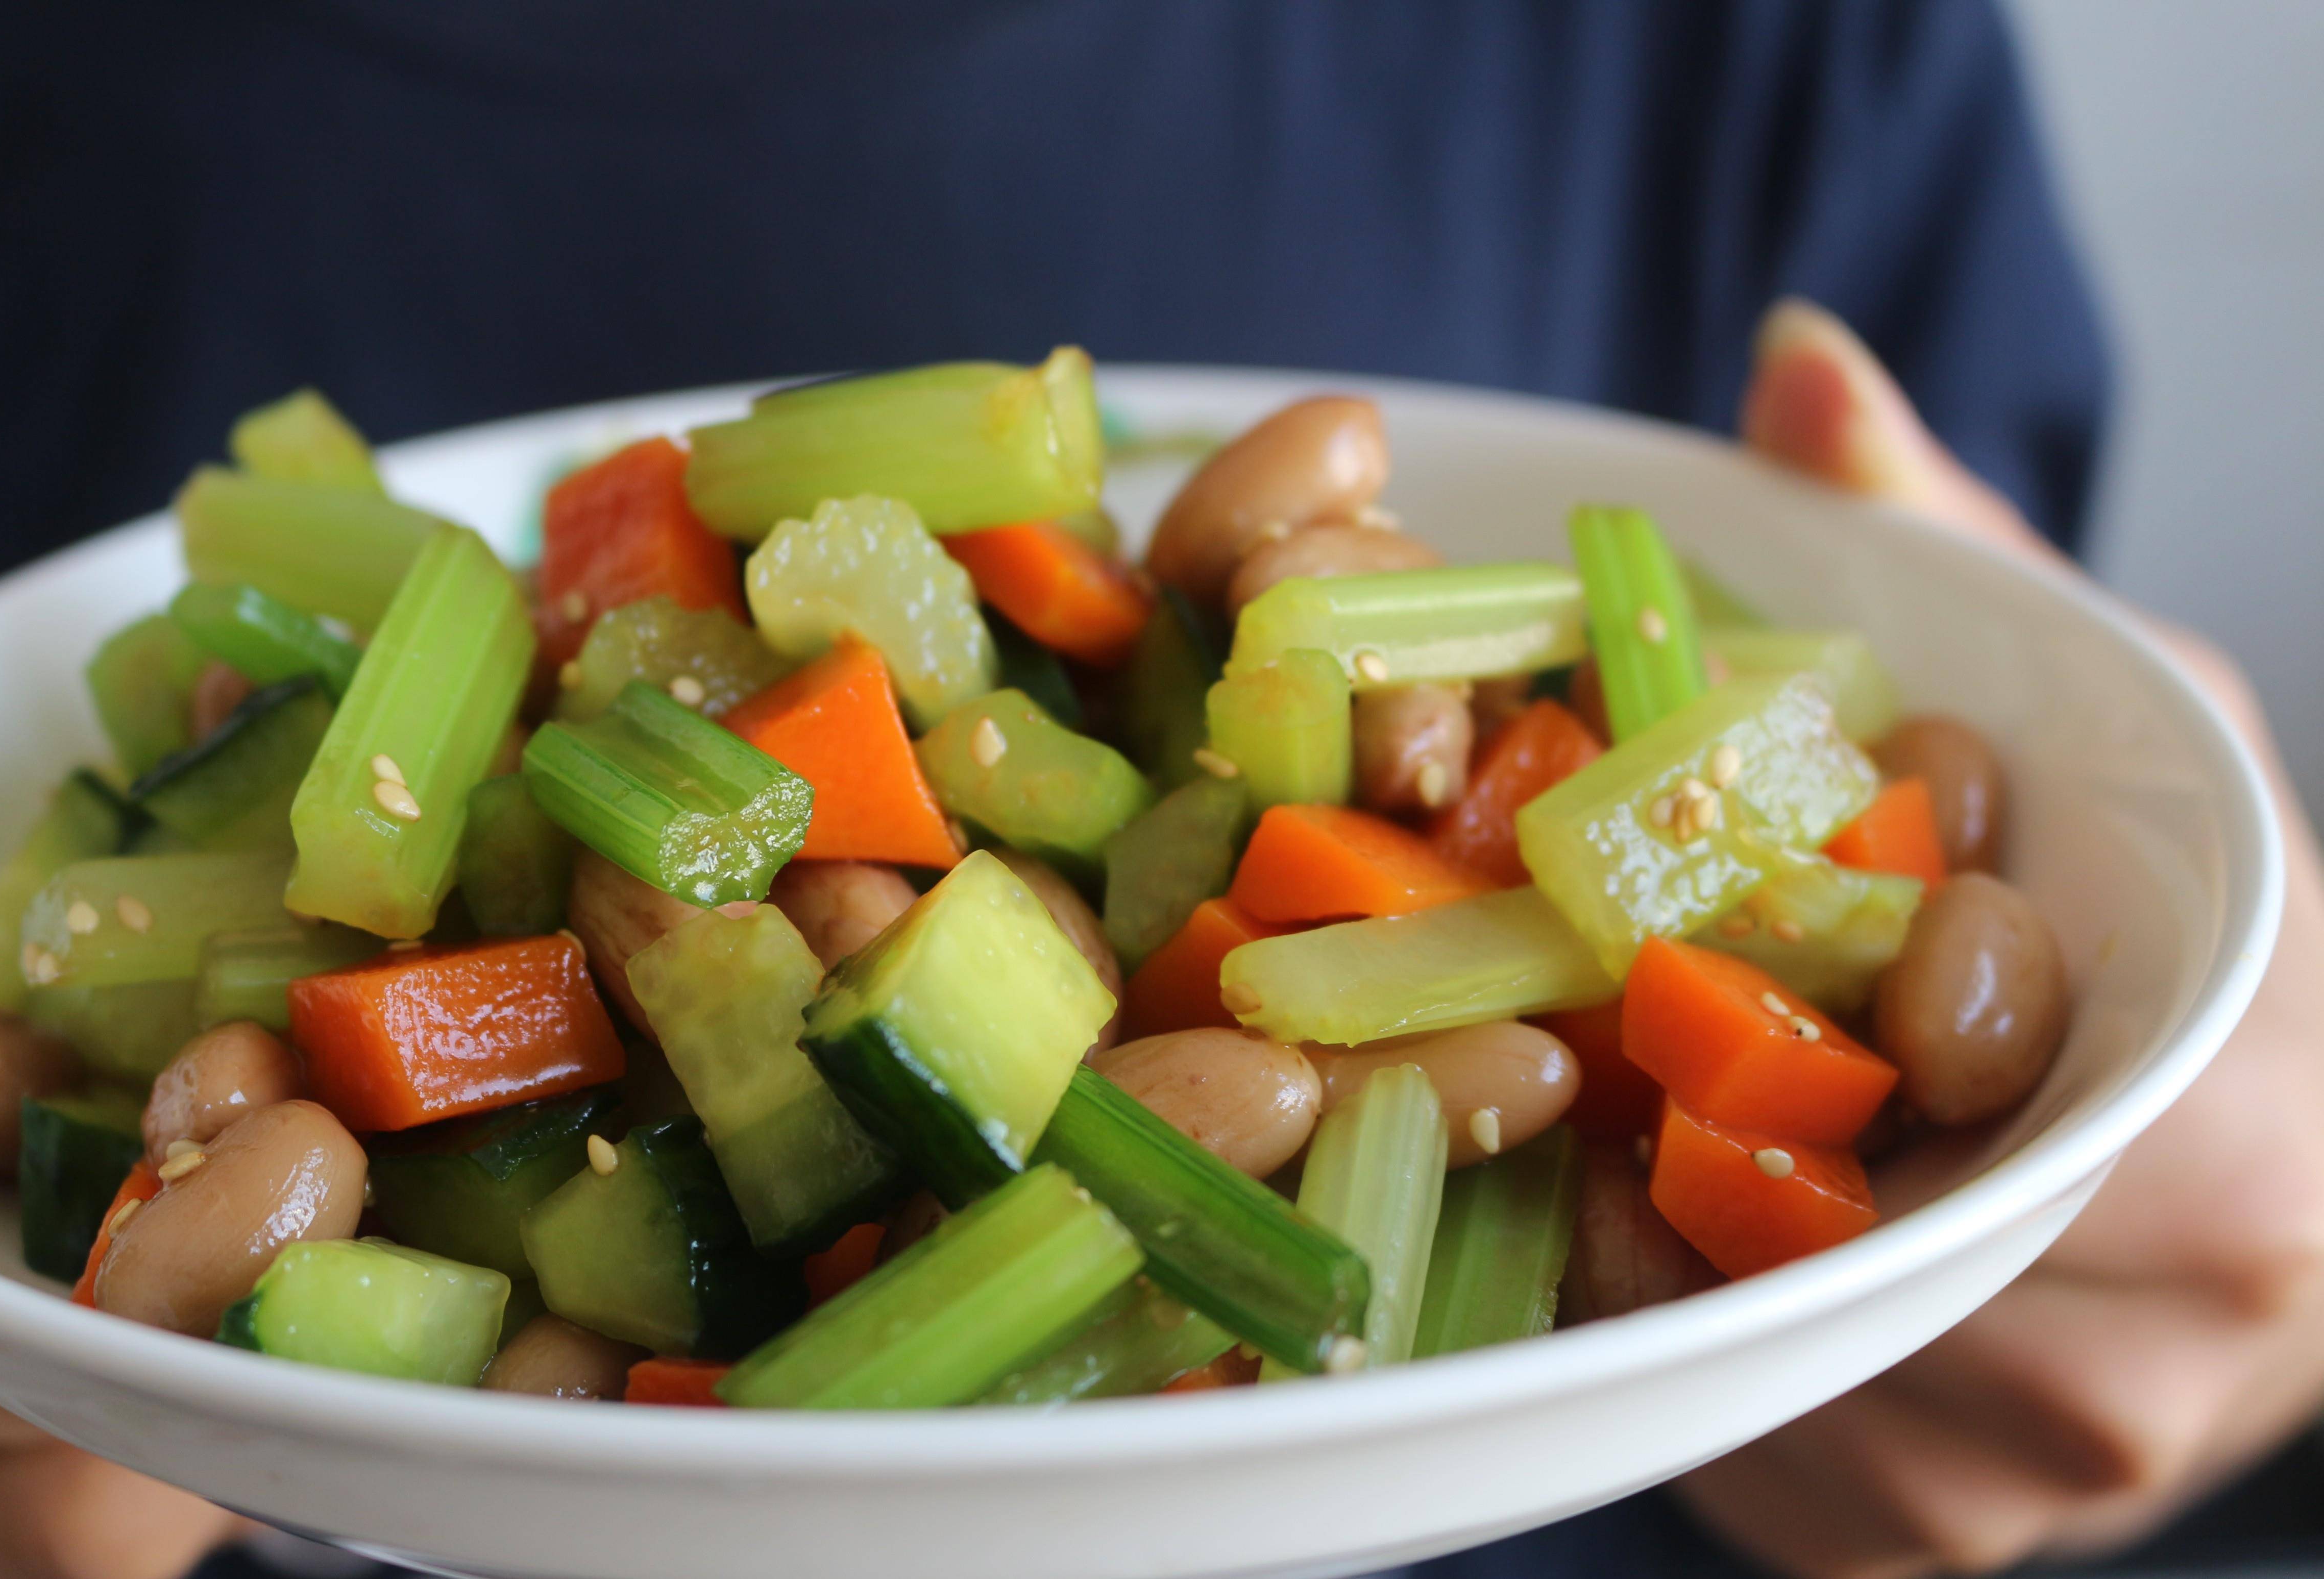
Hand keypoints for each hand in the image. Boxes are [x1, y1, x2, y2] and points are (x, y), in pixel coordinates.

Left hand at [1673, 301, 2323, 1576]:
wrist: (2311, 1169)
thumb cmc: (2218, 926)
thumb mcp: (2122, 706)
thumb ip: (1957, 551)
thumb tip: (1793, 363)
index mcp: (2231, 1154)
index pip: (1951, 1117)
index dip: (1765, 1016)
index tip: (1660, 943)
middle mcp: (2140, 1356)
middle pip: (1810, 1260)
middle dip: (1664, 1132)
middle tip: (1546, 1023)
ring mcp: (2030, 1476)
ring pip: (1745, 1372)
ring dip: (1638, 1243)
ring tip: (1576, 1116)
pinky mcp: (1922, 1545)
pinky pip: (1735, 1458)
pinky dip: (1666, 1345)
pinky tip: (1643, 1235)